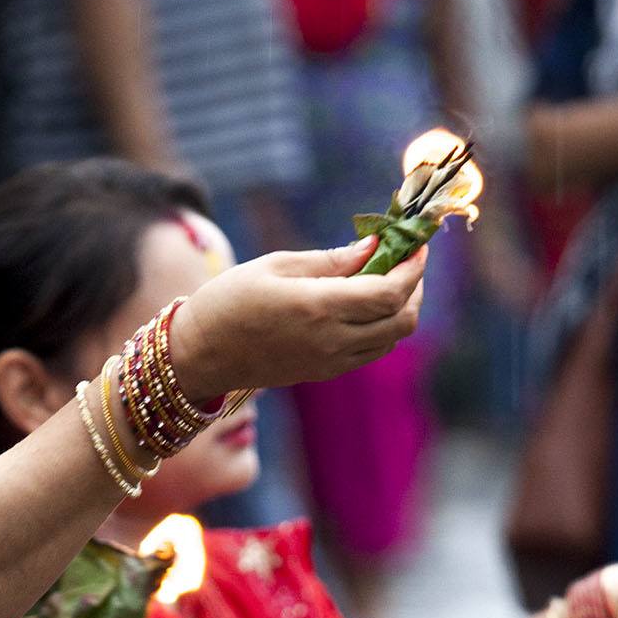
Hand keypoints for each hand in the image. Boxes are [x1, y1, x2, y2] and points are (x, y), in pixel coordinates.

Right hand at [168, 241, 425, 401]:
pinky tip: (365, 305)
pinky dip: (382, 327)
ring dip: (401, 309)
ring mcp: (330, 361)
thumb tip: (375, 247)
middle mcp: (332, 340)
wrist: (200, 354)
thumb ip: (331, 260)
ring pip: (391, 339)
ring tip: (388, 279)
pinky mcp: (324, 373)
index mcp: (318, 307)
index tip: (417, 245)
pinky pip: (371, 352)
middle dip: (414, 287)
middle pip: (402, 320)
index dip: (412, 268)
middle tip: (407, 260)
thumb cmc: (230, 300)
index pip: (389, 292)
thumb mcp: (277, 266)